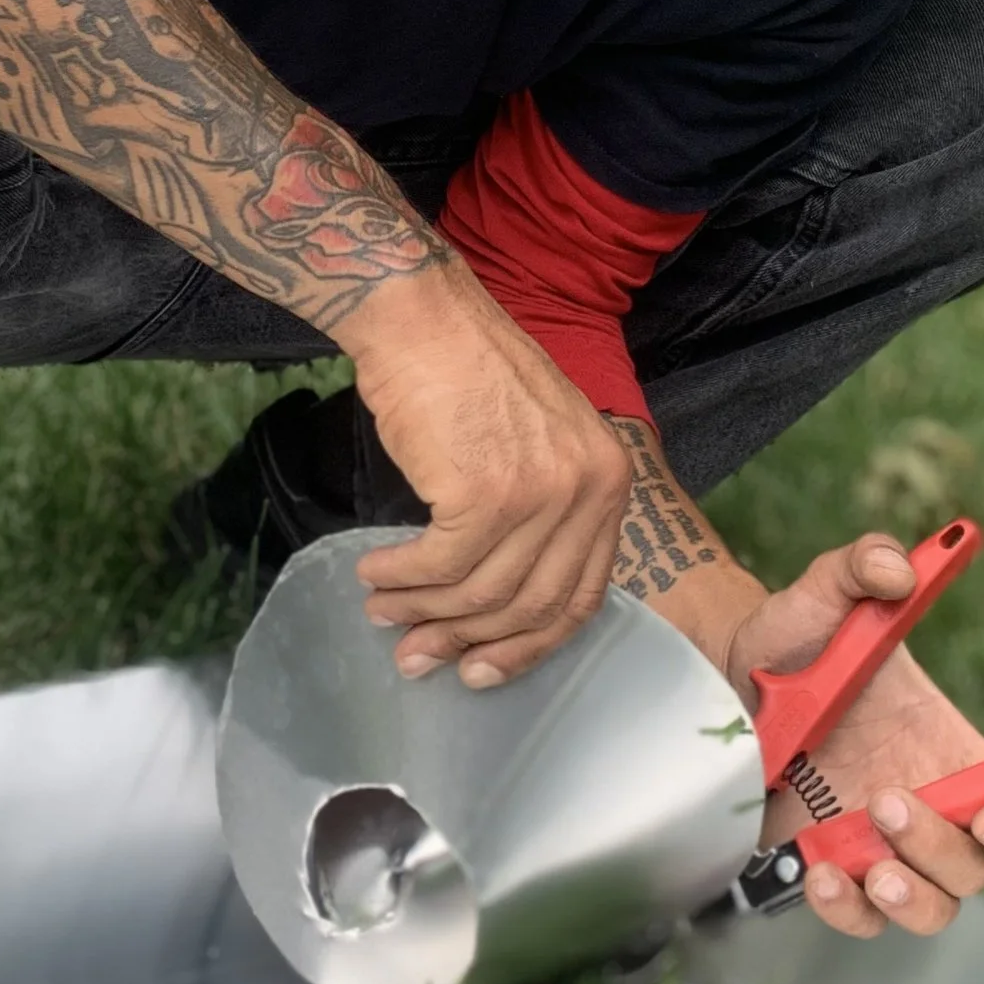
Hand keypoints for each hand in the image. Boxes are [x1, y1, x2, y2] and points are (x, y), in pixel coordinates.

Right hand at [342, 267, 630, 686]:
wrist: (422, 315)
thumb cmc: (467, 371)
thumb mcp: (539, 440)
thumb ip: (540, 517)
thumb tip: (497, 605)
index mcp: (610, 480)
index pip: (582, 594)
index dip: (529, 644)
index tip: (482, 668)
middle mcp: (588, 490)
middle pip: (531, 605)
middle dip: (468, 642)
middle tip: (418, 656)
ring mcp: (540, 493)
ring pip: (479, 592)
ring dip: (421, 610)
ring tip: (382, 610)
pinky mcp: (485, 493)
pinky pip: (438, 566)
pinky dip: (400, 578)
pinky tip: (373, 573)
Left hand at [727, 534, 983, 940]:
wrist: (724, 680)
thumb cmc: (791, 638)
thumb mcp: (821, 593)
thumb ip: (860, 566)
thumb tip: (898, 568)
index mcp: (949, 746)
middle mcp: (930, 803)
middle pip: (979, 863)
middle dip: (944, 846)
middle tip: (885, 798)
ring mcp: (882, 846)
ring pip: (935, 907)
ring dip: (914, 896)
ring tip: (868, 866)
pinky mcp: (836, 869)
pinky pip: (863, 918)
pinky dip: (849, 910)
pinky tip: (820, 872)